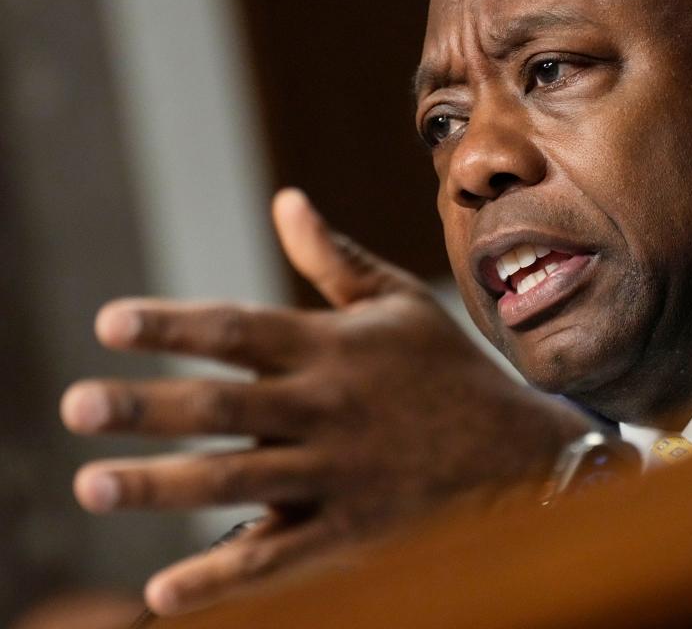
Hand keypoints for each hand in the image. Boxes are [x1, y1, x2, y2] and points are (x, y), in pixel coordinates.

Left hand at [61, 189, 590, 615]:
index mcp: (332, 348)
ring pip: (237, 482)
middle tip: (76, 406)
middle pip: (224, 408)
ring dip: (162, 486)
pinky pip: (279, 557)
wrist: (518, 451)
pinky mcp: (351, 531)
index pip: (240, 330)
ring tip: (93, 485)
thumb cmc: (447, 369)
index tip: (110, 323)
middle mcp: (327, 408)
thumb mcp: (396, 303)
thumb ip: (333, 258)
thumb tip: (285, 199)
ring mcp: (338, 473)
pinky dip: (220, 576)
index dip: (174, 325)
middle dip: (146, 407)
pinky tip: (162, 591)